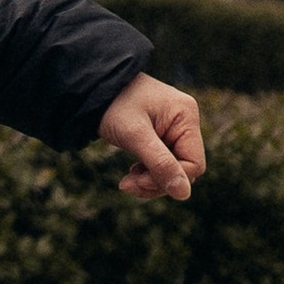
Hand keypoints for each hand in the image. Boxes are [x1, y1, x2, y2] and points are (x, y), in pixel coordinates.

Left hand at [97, 70, 204, 201]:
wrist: (90, 88)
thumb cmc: (112, 105)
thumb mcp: (134, 135)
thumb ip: (160, 163)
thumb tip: (184, 194)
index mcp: (186, 115)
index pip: (193, 164)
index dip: (170, 179)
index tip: (140, 182)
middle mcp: (184, 121)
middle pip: (183, 168)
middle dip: (156, 182)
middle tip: (127, 186)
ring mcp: (173, 128)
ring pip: (172, 169)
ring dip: (150, 180)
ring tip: (126, 183)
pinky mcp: (161, 135)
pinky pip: (163, 162)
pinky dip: (148, 172)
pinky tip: (132, 174)